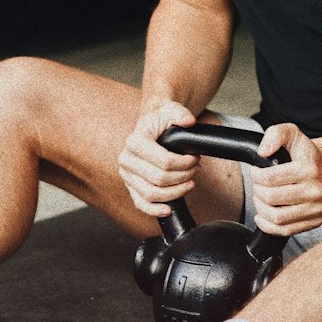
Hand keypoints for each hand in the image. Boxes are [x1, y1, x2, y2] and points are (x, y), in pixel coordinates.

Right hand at [118, 101, 199, 217]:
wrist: (150, 129)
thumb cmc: (160, 122)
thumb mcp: (170, 110)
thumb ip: (180, 113)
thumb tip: (189, 121)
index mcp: (134, 141)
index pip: (163, 161)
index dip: (184, 163)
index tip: (194, 158)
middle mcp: (126, 160)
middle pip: (160, 179)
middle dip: (183, 176)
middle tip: (195, 169)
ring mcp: (127, 176)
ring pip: (152, 194)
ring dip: (176, 192)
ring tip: (189, 182)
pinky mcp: (130, 187)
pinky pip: (141, 204)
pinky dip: (155, 210)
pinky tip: (169, 209)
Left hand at [249, 123, 321, 235]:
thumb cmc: (305, 153)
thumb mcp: (291, 133)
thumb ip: (275, 134)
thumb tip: (263, 152)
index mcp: (308, 169)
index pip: (270, 178)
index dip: (255, 175)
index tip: (256, 171)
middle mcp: (315, 191)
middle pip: (271, 198)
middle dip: (257, 190)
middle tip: (258, 184)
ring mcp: (316, 208)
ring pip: (276, 218)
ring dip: (261, 208)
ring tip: (261, 198)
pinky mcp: (314, 221)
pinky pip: (285, 231)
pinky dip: (268, 225)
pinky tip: (264, 214)